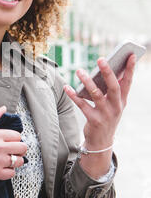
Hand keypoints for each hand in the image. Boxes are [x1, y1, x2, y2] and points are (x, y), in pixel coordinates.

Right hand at [0, 105, 26, 182]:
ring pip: (19, 161)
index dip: (15, 139)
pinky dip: (9, 172)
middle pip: (23, 148)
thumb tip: (3, 108)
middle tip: (13, 151)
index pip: (17, 136)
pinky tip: (3, 168)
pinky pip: (12, 173)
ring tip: (9, 160)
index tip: (11, 142)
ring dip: (16, 161)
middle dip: (20, 149)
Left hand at [63, 54, 135, 177]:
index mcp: (122, 101)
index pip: (128, 82)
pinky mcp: (94, 120)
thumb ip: (111, 90)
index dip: (130, 69)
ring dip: (87, 82)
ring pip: (96, 95)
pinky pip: (82, 105)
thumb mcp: (113, 105)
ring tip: (79, 70)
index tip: (131, 55)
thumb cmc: (106, 117)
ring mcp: (105, 114)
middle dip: (108, 72)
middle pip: (113, 86)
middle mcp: (116, 107)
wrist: (101, 142)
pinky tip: (67, 87)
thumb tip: (105, 70)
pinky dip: (74, 95)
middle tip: (101, 59)